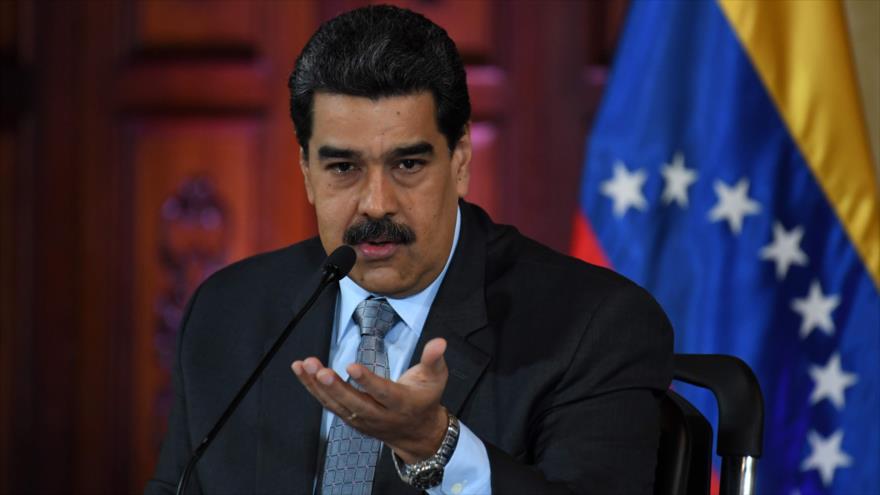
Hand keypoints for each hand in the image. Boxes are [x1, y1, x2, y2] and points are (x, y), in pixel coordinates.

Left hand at [291, 337, 448, 463]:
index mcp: (401, 403)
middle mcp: (379, 415)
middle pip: (354, 403)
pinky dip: (314, 389)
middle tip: (319, 369)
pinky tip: (302, 371)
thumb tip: (439, 341)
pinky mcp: (351, 419)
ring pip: (337, 405)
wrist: (418, 434)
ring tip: (303, 365)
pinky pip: (330, 405)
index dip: (367, 381)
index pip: (383, 393)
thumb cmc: (426, 399)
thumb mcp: (436, 378)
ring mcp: (363, 420)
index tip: (351, 366)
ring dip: (317, 386)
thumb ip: (434, 359)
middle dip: (335, 387)